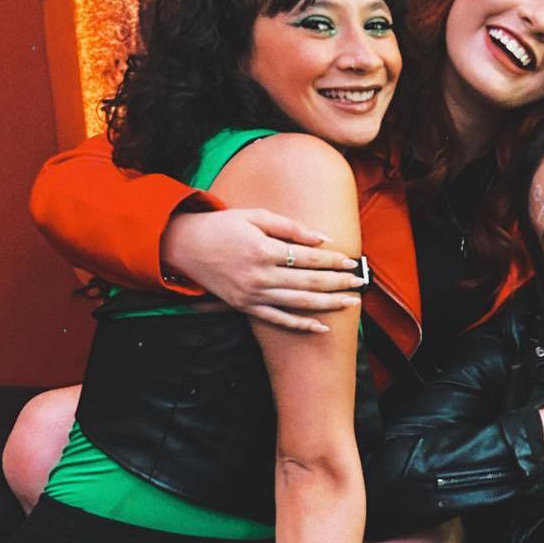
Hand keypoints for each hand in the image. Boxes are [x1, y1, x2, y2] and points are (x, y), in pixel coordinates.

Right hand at [161, 208, 366, 332]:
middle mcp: (259, 276)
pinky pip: (278, 320)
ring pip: (298, 304)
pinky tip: (322, 326)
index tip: (352, 261)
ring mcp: (252, 295)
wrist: (184, 247)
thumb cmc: (222, 226)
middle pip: (308, 283)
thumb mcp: (256, 216)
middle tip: (359, 283)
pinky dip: (301, 325)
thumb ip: (291, 228)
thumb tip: (323, 239)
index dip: (333, 261)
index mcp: (263, 251)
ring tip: (350, 303)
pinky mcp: (245, 307)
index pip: (308, 259)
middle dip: (338, 283)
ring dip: (328, 304)